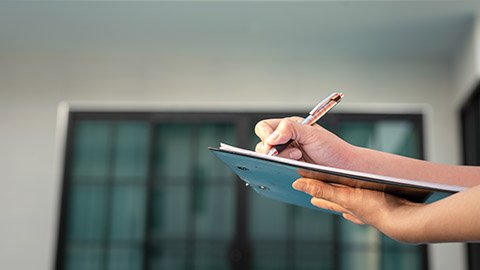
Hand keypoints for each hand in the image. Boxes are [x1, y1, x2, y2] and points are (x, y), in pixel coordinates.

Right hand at [255, 117, 357, 168]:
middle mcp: (285, 140)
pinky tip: (294, 169)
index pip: (264, 127)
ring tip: (298, 159)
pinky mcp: (288, 169)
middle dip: (275, 150)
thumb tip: (271, 137)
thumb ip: (290, 129)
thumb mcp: (312, 134)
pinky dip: (280, 170)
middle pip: (262, 144)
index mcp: (289, 127)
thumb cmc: (333, 149)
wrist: (345, 169)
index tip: (274, 143)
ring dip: (281, 160)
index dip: (265, 135)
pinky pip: (274, 170)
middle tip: (295, 153)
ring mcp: (286, 156)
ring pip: (267, 159)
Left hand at [292, 178, 427, 242]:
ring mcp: (370, 211)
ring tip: (343, 206)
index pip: (327, 200)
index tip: (310, 197)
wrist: (405, 221)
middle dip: (329, 200)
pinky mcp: (385, 209)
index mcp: (345, 205)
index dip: (317, 196)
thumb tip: (298, 185)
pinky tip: (365, 209)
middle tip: (319, 199)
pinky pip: (372, 207)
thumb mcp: (345, 196)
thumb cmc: (376, 208)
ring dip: (347, 205)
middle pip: (338, 203)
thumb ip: (322, 189)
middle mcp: (356, 210)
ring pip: (354, 206)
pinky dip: (365, 209)